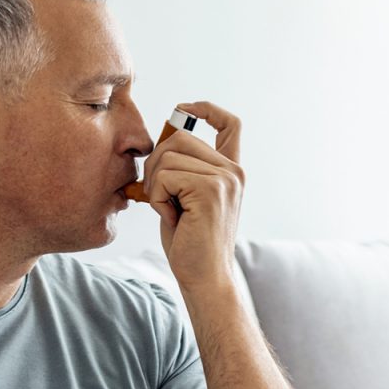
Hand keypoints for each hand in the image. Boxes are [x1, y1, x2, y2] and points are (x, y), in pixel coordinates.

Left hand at [142, 100, 243, 288]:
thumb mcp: (185, 198)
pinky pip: (165, 176)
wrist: (205, 279)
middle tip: (157, 195)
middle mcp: (233, 171)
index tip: (183, 109)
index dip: (205, 109)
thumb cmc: (190, 243)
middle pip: (180, 137)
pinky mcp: (210, 190)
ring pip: (168, 156)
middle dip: (156, 162)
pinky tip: (171, 218)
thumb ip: (180, 170)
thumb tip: (157, 145)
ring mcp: (224, 179)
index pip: (230, 124)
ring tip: (168, 210)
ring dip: (155, 184)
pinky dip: (156, 198)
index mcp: (231, 171)